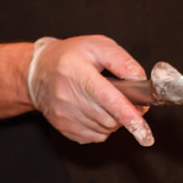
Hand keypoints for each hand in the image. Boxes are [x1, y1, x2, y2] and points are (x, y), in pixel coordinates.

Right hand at [26, 35, 153, 145]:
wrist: (38, 71)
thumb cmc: (70, 56)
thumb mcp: (98, 46)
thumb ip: (123, 62)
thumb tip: (141, 82)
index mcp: (78, 73)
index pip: (109, 100)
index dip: (129, 116)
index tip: (144, 131)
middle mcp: (68, 96)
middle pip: (111, 118)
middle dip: (124, 113)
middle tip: (122, 98)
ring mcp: (64, 115)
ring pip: (105, 129)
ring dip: (113, 120)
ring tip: (103, 101)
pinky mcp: (64, 128)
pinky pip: (95, 136)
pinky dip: (102, 127)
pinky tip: (93, 111)